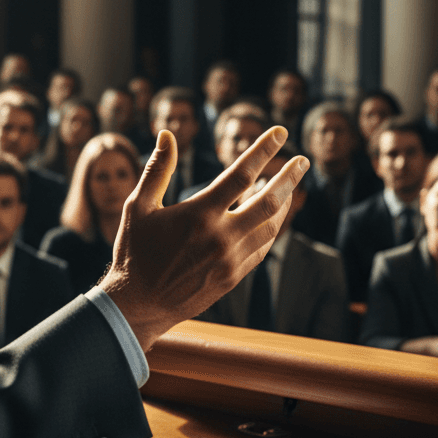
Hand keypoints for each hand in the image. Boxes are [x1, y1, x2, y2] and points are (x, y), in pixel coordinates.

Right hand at [102, 127, 308, 351]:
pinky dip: (270, 228)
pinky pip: (262, 248)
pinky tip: (270, 217)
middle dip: (289, 177)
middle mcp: (220, 237)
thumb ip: (157, 169)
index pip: (241, 175)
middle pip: (269, 201)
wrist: (139, 304)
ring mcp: (230, 260)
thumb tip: (167, 134)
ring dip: (283, 204)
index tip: (280, 133)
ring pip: (270, 226)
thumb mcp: (138, 206)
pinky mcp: (233, 277)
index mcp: (198, 214)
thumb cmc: (134, 251)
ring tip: (288, 187)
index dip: (263, 150)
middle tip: (302, 161)